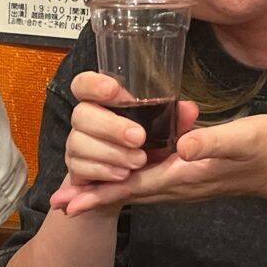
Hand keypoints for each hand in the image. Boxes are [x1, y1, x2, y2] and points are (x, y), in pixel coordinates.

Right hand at [48, 71, 198, 211]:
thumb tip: (189, 109)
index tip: (114, 90)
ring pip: (78, 143)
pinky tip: (122, 174)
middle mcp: (86, 121)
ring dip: (110, 153)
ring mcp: (77, 145)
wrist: (133, 181)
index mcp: (103, 102)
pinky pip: (79, 168)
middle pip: (81, 114)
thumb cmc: (147, 147)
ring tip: (138, 161)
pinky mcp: (77, 170)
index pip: (84, 84)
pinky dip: (102, 171)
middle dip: (110, 126)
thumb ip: (176, 119)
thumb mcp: (165, 133)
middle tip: (139, 138)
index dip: (93, 85)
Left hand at [55, 112, 266, 215]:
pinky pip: (150, 181)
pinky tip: (116, 173)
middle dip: (93, 197)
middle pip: (127, 192)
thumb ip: (212, 141)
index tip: (69, 204)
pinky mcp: (190, 175)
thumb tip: (182, 145)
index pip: (133, 186)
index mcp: (184, 175)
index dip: (99, 193)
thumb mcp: (243, 138)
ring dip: (107, 190)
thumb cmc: (266, 149)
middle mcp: (178, 184)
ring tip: (76, 193)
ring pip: (137, 188)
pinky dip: (127, 180)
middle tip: (58, 204)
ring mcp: (184, 183)